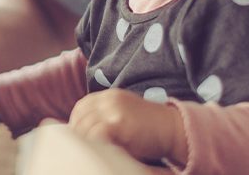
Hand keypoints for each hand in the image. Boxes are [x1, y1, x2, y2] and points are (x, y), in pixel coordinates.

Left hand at [68, 88, 187, 162]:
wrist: (173, 129)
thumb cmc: (149, 128)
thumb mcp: (124, 115)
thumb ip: (105, 118)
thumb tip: (83, 134)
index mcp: (109, 96)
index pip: (80, 107)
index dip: (75, 123)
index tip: (77, 137)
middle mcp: (110, 99)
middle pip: (80, 117)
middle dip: (77, 134)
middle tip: (81, 148)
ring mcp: (114, 110)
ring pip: (85, 126)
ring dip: (85, 140)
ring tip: (91, 151)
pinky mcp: (119, 123)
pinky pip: (96, 133)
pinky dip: (94, 143)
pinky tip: (101, 151)